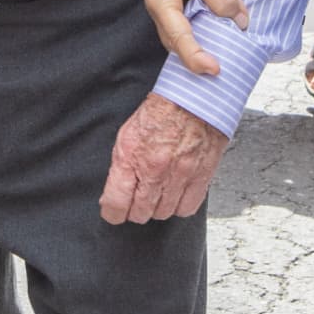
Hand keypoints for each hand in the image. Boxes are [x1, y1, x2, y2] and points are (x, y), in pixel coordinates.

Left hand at [99, 92, 228, 224]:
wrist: (192, 99)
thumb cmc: (159, 114)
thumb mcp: (126, 136)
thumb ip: (120, 168)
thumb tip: (114, 194)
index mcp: (131, 158)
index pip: (116, 204)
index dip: (112, 212)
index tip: (113, 210)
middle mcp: (155, 170)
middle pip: (140, 214)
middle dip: (135, 210)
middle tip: (137, 198)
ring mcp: (179, 176)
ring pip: (163, 213)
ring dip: (157, 207)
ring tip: (157, 193)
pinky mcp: (200, 177)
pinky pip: (187, 208)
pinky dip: (179, 206)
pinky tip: (175, 194)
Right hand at [145, 0, 243, 77]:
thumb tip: (238, 22)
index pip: (177, 36)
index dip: (195, 56)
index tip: (215, 69)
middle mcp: (167, 5)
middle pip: (179, 43)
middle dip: (198, 58)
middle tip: (222, 71)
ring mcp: (180, 4)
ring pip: (192, 35)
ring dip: (208, 46)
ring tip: (227, 60)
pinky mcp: (195, 0)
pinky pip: (203, 23)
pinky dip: (215, 33)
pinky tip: (230, 38)